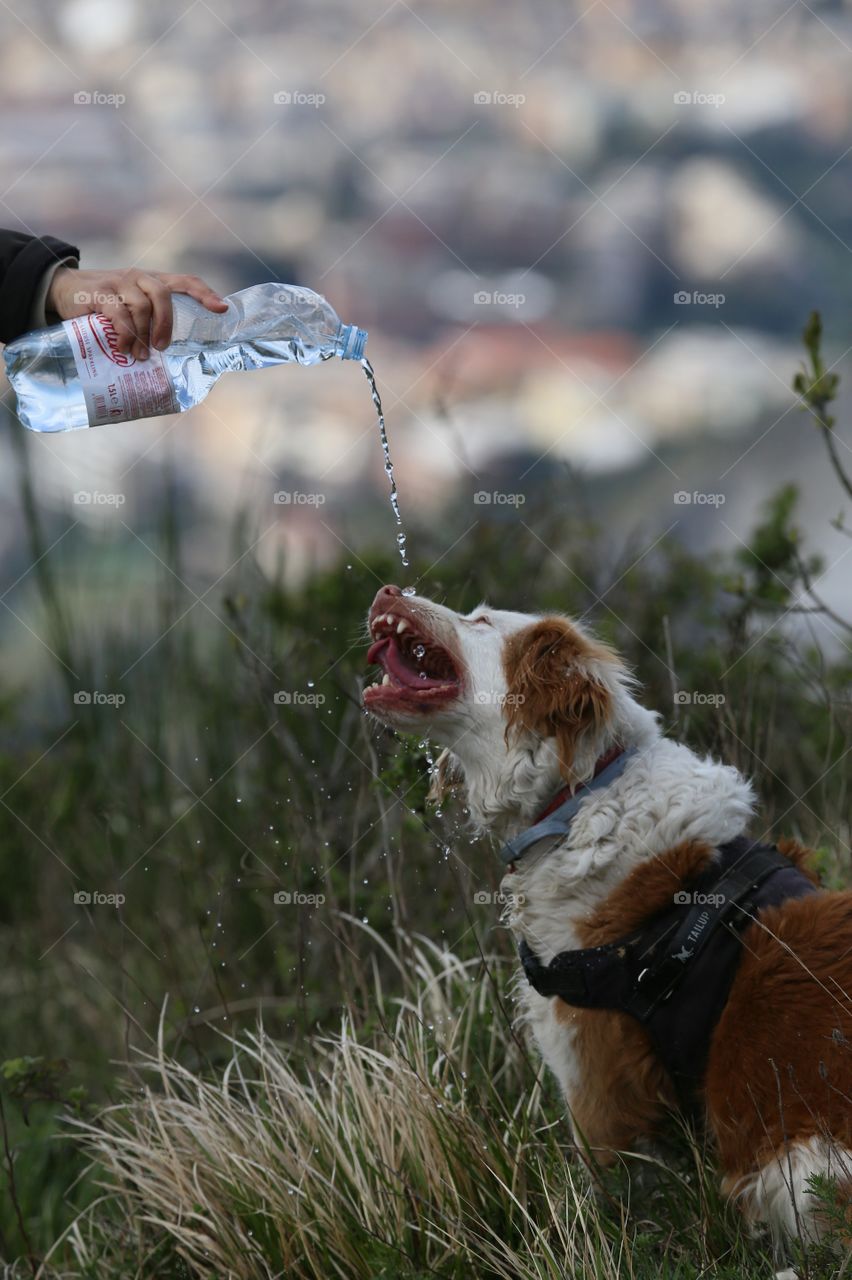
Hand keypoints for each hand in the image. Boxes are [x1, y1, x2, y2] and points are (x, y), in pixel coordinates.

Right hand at [46, 267, 227, 359]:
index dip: (205, 293)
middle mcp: (138, 277)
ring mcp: (118, 282)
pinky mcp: (99, 293)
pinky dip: (125, 334)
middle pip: (163, 294)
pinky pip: (118, 314)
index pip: (185, 280)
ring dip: (143, 335)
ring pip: (141, 306)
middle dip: (167, 323)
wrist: (65, 289)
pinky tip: (125, 349)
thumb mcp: (130, 307)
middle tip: (163, 347)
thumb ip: (149, 320)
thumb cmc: (106, 305)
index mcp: (152, 280)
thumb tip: (171, 357)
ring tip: (141, 356)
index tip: (222, 309)